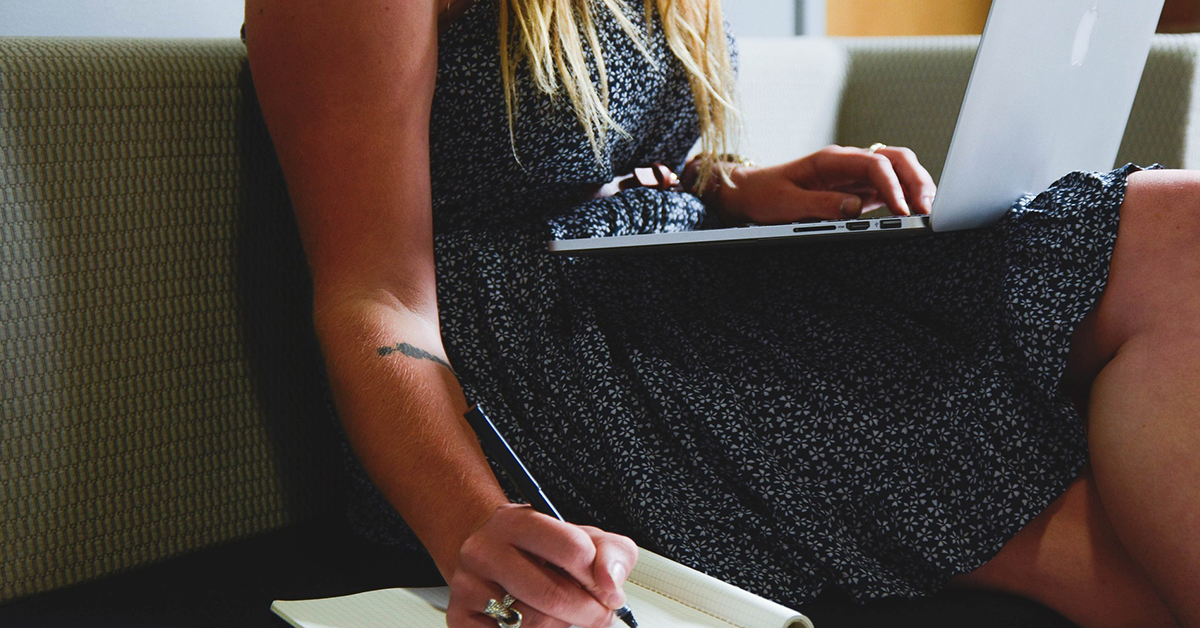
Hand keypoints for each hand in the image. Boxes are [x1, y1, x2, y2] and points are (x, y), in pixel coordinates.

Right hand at [446, 504, 637, 627]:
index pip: (573, 549)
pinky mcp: (460, 617)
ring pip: (534, 623)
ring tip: (560, 612)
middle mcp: (486, 550)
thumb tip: (611, 584)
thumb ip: (610, 553)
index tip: (606, 588)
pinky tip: (533, 620)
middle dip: (588, 613)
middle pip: (554, 596)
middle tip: (598, 614)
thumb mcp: (580, 537)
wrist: (487, 555)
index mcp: (517, 521)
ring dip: (561, 625)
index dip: (599, 578)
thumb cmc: (539, 550)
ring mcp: (468, 585)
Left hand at [717, 144, 936, 224]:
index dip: (892, 185)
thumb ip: (820, 205)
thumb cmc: (765, 195)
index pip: (874, 164)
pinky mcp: (858, 191)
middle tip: (928, 208)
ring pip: (898, 172)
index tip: (902, 210)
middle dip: (917, 179)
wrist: (750, 193)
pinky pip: (889, 188)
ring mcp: (855, 176)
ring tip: (927, 211)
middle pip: (896, 159)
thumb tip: (854, 209)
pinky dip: (905, 198)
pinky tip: (913, 213)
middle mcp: (848, 163)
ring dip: (916, 187)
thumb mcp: (786, 204)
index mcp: (832, 160)